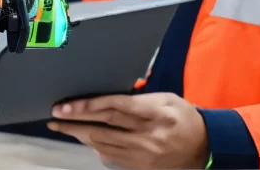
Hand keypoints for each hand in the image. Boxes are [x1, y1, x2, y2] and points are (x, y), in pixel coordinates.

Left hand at [48, 93, 208, 169]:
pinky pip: (112, 157)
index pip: (115, 109)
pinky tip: (83, 138)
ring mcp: (144, 155)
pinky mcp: (141, 167)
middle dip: (75, 122)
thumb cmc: (183, 116)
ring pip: (104, 145)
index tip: (66, 105)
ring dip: (80, 135)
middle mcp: (148, 137)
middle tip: (54, 116)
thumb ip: (138, 98)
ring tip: (62, 126)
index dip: (87, 106)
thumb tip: (107, 98)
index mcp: (155, 114)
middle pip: (104, 128)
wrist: (205, 147)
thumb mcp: (165, 98)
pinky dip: (95, 147)